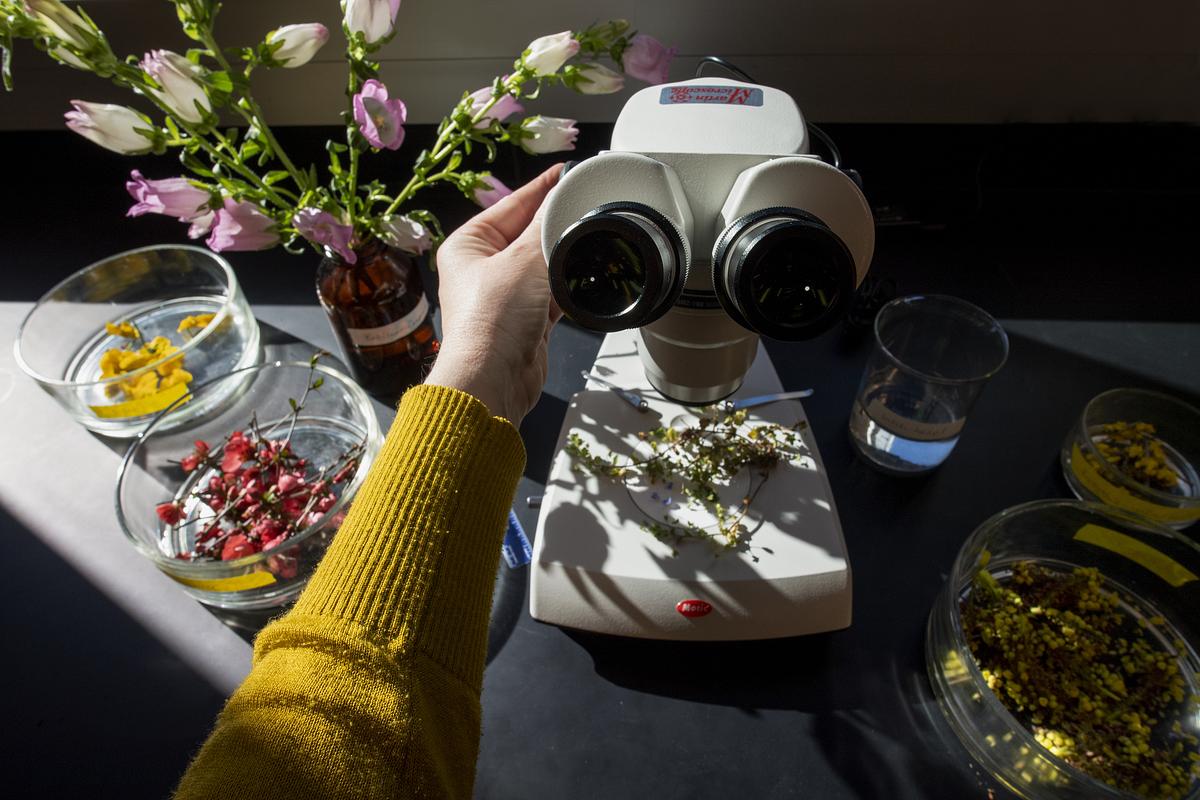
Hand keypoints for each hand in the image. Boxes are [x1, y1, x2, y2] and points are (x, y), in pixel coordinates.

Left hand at [425, 165, 562, 422]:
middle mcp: (482, 268)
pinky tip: (584, 274)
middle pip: (528, 233)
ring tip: (590, 236)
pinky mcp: (526, 320)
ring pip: (542, 263)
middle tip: (587, 202)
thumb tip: (561, 198)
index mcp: (468, 244)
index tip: (567, 172)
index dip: (542, 187)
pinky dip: (567, 285)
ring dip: (563, 256)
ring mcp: (505, 295)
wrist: (493, 380)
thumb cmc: (489, 324)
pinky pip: (552, 292)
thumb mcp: (523, 261)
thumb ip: (547, 227)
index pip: (512, 203)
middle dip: (556, 222)